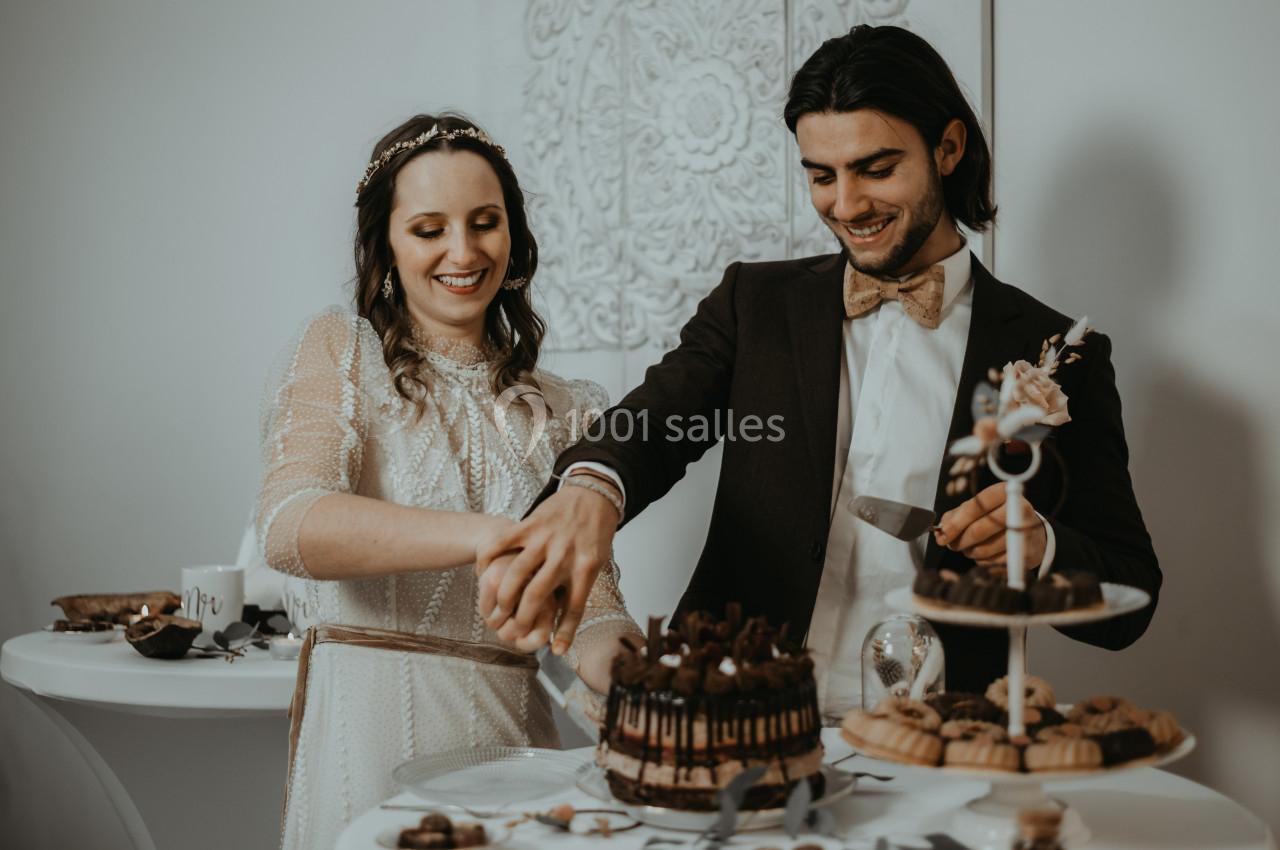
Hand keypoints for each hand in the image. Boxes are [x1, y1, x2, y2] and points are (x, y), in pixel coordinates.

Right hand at [475, 481, 619, 655]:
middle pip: (537, 595)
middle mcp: (565, 555)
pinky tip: (482, 571)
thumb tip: (568, 624)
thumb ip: (581, 589)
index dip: (564, 632)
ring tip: (498, 609)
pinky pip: (502, 543)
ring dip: (504, 596)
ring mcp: (546, 539)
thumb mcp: (597, 564)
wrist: (594, 494)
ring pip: (516, 574)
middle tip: (514, 629)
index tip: (555, 650)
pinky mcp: (530, 524)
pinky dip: (488, 558)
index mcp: (586, 568)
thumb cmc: (595, 535)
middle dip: (522, 618)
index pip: (574, 607)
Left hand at [934, 482, 1046, 567]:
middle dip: (959, 541)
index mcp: (1003, 491)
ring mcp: (1024, 532)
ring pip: (983, 549)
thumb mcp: (979, 509)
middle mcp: (1018, 509)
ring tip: (972, 547)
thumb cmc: (999, 518)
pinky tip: (988, 554)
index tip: (942, 535)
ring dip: (970, 552)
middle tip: (951, 545)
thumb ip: (956, 516)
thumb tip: (940, 531)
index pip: (975, 507)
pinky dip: (983, 561)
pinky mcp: (1026, 554)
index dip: (956, 523)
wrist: (1034, 535)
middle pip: (978, 530)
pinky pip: (992, 563)